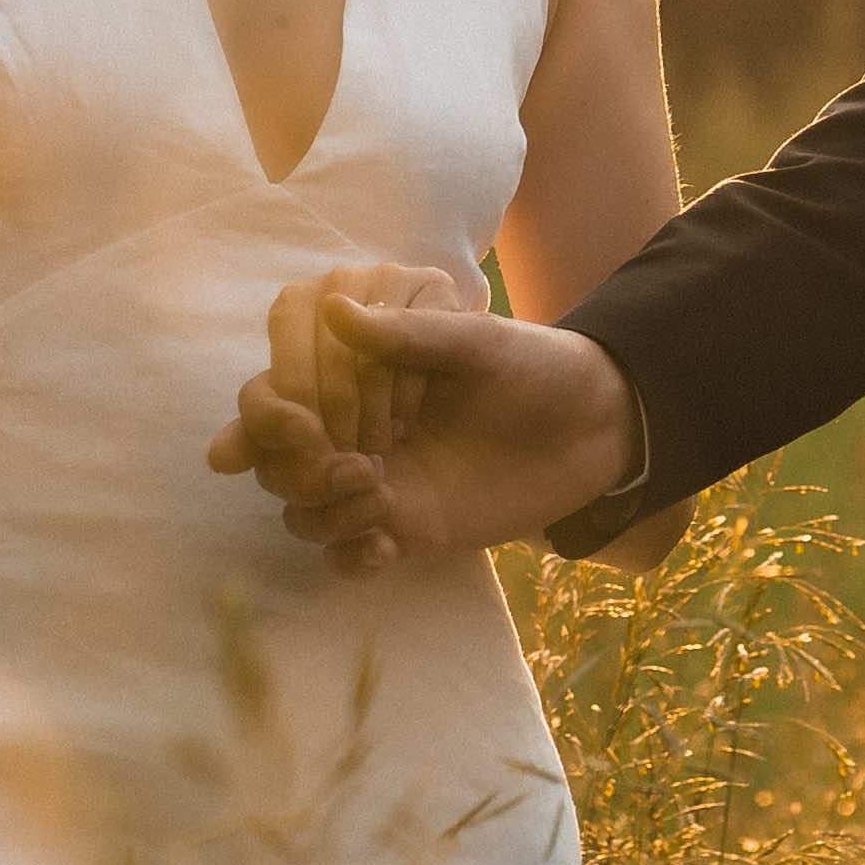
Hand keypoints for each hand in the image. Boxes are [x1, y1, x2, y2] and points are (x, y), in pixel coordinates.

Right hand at [214, 262, 643, 575]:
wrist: (596, 427)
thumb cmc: (536, 367)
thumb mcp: (479, 343)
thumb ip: (408, 333)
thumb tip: (333, 308)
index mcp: (355, 373)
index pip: (270, 391)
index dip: (272, 410)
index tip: (307, 423)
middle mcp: (350, 426)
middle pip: (268, 455)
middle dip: (290, 464)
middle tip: (357, 463)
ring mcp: (373, 479)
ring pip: (296, 507)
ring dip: (321, 509)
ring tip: (383, 493)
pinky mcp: (402, 528)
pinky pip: (342, 557)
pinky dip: (353, 557)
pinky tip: (390, 545)